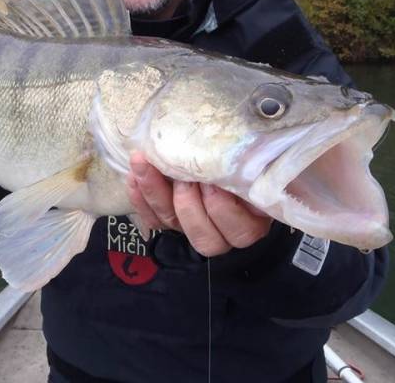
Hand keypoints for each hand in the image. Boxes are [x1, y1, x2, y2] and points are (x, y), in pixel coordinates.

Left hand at [126, 152, 271, 256]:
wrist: (227, 160)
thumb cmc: (250, 162)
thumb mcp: (262, 167)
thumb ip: (259, 167)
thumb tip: (248, 158)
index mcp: (251, 223)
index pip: (240, 230)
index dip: (224, 207)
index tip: (213, 180)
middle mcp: (222, 234)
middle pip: (203, 236)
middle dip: (188, 203)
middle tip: (183, 175)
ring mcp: (191, 228)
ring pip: (172, 223)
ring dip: (155, 193)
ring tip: (145, 164)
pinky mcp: (169, 221)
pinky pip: (151, 218)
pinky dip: (139, 198)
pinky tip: (133, 175)